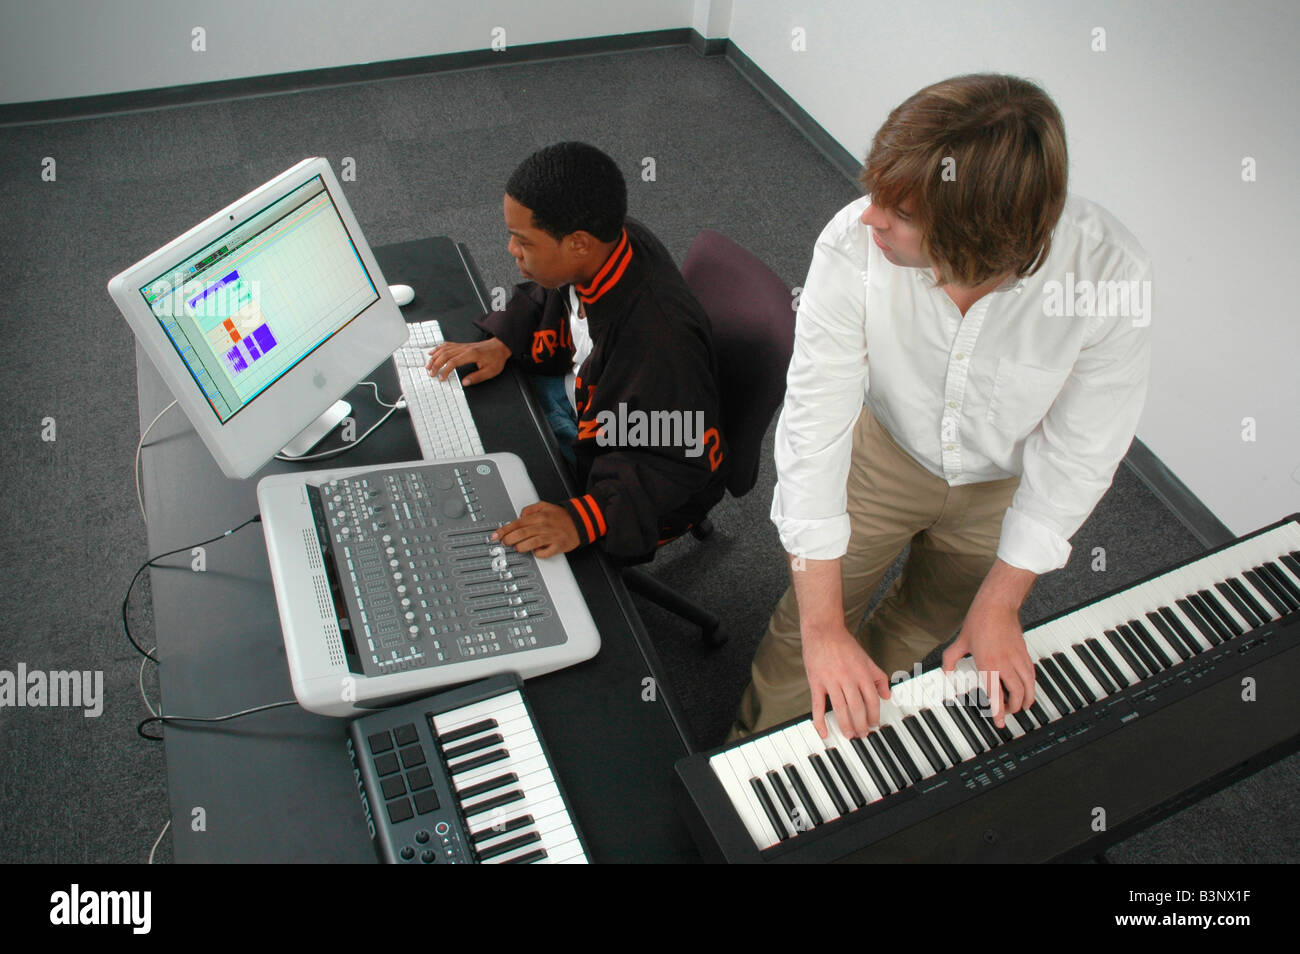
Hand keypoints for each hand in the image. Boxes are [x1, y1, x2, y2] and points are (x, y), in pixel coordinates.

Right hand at [426, 337, 509, 385]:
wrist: (500, 346)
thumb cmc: (496, 358)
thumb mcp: (490, 371)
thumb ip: (477, 377)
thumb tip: (465, 383)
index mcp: (471, 354)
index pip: (453, 362)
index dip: (445, 370)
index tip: (441, 378)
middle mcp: (465, 348)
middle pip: (445, 355)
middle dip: (436, 364)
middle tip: (431, 373)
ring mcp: (462, 346)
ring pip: (444, 349)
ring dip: (435, 357)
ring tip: (428, 365)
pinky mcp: (462, 345)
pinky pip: (447, 345)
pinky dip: (438, 348)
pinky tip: (433, 352)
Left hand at [492, 502, 579, 557]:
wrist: (582, 521)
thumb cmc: (562, 516)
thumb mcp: (545, 505)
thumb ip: (530, 509)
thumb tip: (519, 516)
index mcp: (540, 516)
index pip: (518, 522)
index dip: (505, 529)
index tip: (496, 535)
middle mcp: (544, 526)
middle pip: (522, 532)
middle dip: (509, 538)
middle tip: (504, 542)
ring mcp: (551, 536)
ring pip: (531, 543)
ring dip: (521, 546)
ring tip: (517, 547)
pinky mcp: (558, 546)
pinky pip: (545, 552)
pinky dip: (538, 553)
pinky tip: (535, 552)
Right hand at [802, 623, 892, 739]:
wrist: (823, 630)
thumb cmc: (844, 644)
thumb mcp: (866, 659)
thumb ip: (878, 677)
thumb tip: (887, 695)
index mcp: (862, 672)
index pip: (872, 700)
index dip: (874, 715)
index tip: (874, 724)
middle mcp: (848, 677)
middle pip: (857, 707)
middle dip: (861, 725)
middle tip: (862, 734)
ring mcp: (831, 680)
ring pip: (840, 709)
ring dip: (846, 725)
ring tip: (849, 735)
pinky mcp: (816, 682)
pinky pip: (817, 706)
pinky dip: (820, 721)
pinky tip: (824, 732)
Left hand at [942, 599, 1035, 727]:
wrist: (997, 604)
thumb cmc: (980, 620)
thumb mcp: (960, 641)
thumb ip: (951, 659)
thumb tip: (945, 672)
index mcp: (989, 664)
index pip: (997, 694)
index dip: (999, 711)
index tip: (1000, 722)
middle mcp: (1006, 663)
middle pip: (1017, 693)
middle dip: (1014, 707)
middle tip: (1008, 712)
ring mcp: (1017, 657)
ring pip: (1029, 685)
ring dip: (1027, 698)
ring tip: (1022, 705)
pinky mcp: (1024, 652)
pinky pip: (1031, 673)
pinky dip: (1031, 684)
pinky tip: (1027, 687)